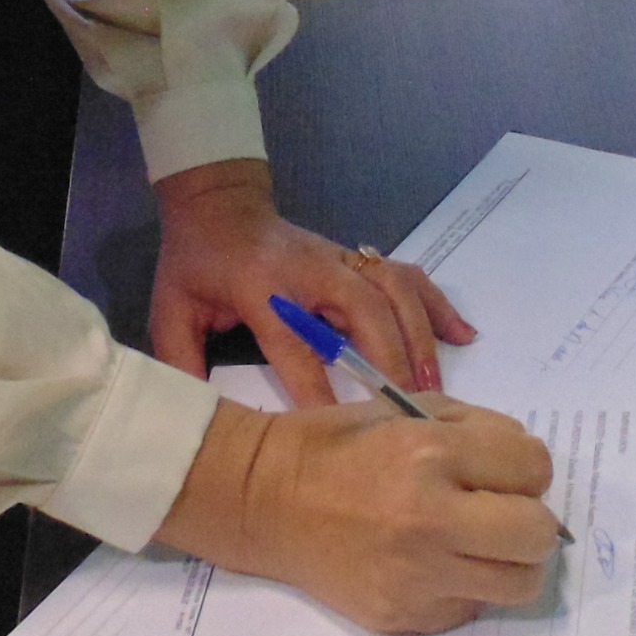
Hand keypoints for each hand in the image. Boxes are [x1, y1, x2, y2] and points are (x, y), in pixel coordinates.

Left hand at [147, 158, 473, 401]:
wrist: (219, 203)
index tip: (335, 431)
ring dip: (419, 337)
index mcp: (261, 286)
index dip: (315, 388)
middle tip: (407, 412)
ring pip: (393, 291)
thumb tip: (196, 420)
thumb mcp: (172, 309)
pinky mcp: (357, 257)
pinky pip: (407, 275)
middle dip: (388, 362)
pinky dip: (437, 303)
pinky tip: (463, 335)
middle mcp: (310, 270)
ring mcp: (340, 259)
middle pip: (362, 312)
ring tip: (436, 388)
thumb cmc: (195, 262)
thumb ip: (181, 361)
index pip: (295, 342)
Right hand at [159, 394, 558, 633]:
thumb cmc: (339, 446)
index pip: (534, 468)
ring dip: (510, 561)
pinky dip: (467, 586)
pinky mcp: (405, 617)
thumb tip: (530, 468)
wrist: (268, 501)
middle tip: (501, 512)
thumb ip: (478, 431)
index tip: (501, 469)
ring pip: (520, 584)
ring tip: (480, 544)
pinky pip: (473, 608)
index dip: (525, 466)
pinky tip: (434, 564)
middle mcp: (428, 521)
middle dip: (530, 519)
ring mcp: (416, 578)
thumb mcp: (408, 411)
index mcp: (429, 455)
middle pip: (538, 535)